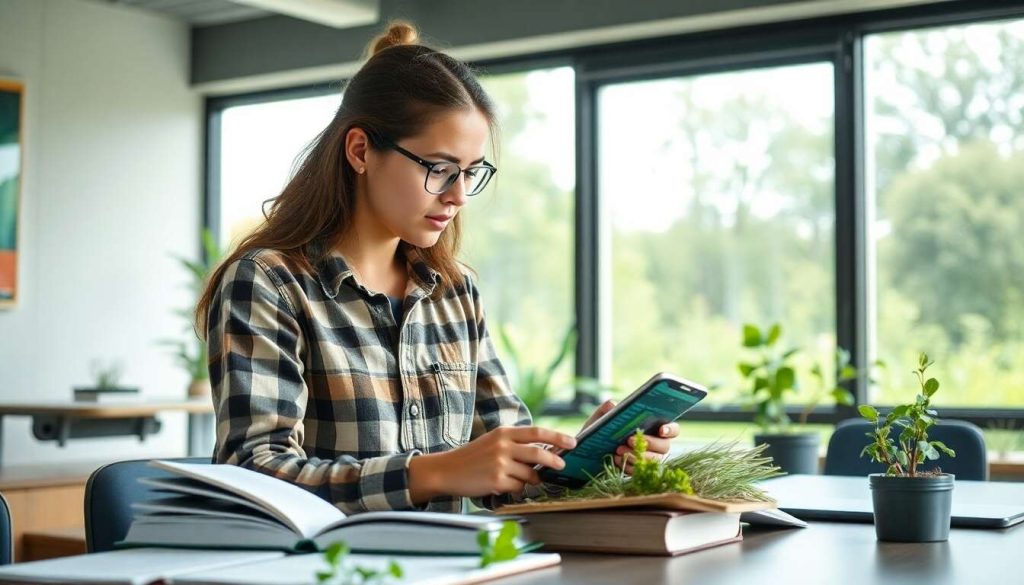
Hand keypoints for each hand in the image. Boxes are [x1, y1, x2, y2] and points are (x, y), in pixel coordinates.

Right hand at [408, 426, 575, 502]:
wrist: (447, 470)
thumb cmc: (473, 457)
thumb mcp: (493, 441)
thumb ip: (516, 443)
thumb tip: (544, 450)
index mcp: (504, 433)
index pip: (537, 432)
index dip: (557, 437)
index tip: (572, 442)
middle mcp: (503, 446)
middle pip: (538, 453)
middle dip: (554, 460)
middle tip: (562, 465)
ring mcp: (500, 463)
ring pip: (530, 474)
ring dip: (531, 479)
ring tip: (520, 479)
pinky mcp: (496, 480)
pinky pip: (518, 487)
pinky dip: (516, 488)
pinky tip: (504, 485)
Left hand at [581, 400, 679, 474]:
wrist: (589, 452)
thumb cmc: (600, 432)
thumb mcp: (599, 419)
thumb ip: (604, 410)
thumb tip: (612, 404)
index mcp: (653, 426)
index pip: (673, 429)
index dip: (671, 430)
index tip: (661, 430)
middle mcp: (655, 443)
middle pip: (665, 446)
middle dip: (650, 443)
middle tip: (630, 440)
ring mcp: (648, 458)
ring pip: (653, 460)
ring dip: (637, 456)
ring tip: (619, 450)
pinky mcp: (639, 470)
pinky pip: (640, 471)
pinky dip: (629, 466)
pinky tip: (616, 459)